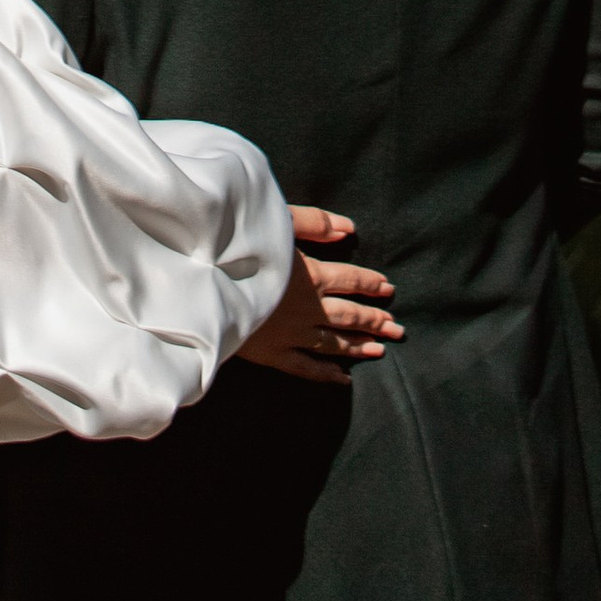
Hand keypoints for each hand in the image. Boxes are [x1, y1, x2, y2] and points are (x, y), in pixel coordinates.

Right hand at [234, 208, 402, 385]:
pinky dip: (326, 374)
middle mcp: (308, 308)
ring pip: (334, 343)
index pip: (350, 280)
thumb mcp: (275, 222)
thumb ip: (314, 223)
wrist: (202, 285)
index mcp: (311, 275)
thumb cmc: (237, 246)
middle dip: (375, 320)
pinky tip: (343, 378)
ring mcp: (292, 335)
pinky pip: (306, 368)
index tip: (388, 289)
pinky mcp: (272, 354)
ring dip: (359, 346)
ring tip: (380, 349)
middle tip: (398, 328)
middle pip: (349, 315)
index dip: (370, 284)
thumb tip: (349, 229)